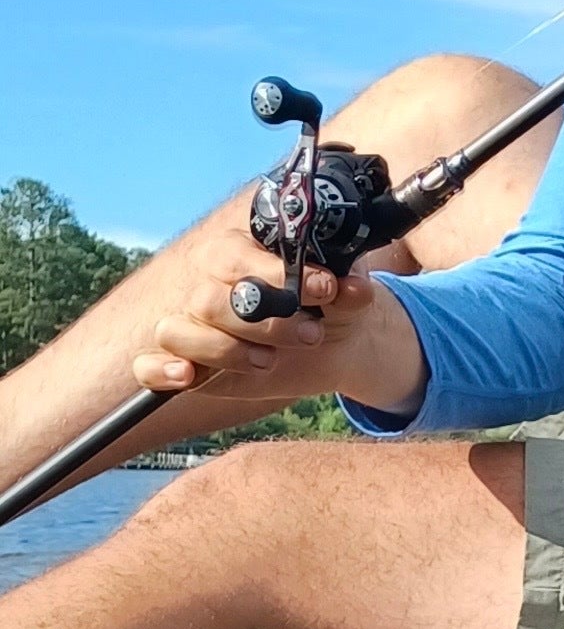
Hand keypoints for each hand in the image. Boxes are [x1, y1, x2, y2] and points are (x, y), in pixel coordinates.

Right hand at [131, 237, 422, 416]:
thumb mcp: (346, 292)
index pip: (230, 255)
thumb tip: (352, 286)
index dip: (272, 273)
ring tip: (269, 360)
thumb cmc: (332, 304)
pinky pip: (146, 366)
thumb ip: (348, 286)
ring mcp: (192, 325)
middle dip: (263, 322)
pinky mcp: (187, 363)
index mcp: (236, 252)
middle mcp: (206, 285)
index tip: (324, 288)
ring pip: (177, 331)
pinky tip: (189, 376)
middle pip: (207, 300)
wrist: (333, 340)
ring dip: (225, 350)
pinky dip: (160, 371)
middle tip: (311, 333)